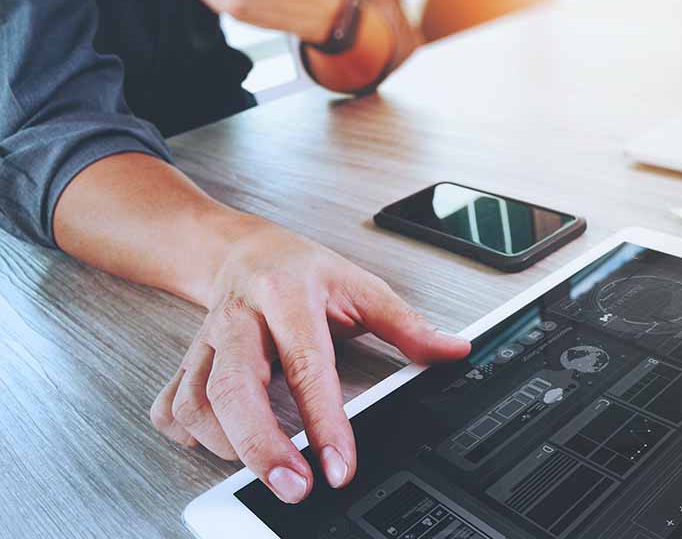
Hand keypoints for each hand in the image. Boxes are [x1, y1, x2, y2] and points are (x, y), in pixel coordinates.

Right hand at [149, 222, 469, 502]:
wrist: (241, 250)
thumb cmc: (300, 270)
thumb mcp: (360, 285)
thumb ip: (407, 324)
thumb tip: (453, 350)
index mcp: (288, 295)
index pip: (307, 364)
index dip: (324, 421)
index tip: (339, 466)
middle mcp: (240, 319)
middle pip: (234, 387)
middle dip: (260, 447)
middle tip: (294, 487)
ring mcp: (205, 342)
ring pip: (196, 401)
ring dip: (228, 446)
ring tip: (267, 468)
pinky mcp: (185, 362)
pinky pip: (171, 407)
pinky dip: (190, 436)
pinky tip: (220, 445)